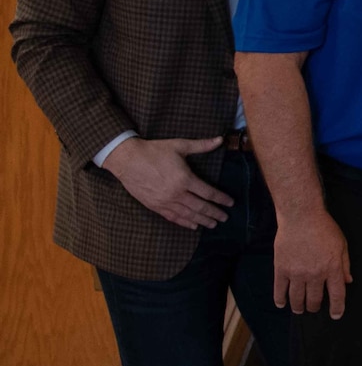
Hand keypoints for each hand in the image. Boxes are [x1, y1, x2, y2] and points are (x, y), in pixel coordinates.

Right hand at [101, 136, 233, 228]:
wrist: (126, 159)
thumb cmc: (153, 151)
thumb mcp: (179, 145)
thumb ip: (201, 145)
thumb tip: (220, 140)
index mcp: (184, 179)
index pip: (208, 193)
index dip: (221, 199)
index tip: (230, 203)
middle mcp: (176, 193)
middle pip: (200, 207)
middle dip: (214, 213)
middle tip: (225, 218)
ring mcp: (165, 201)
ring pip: (188, 214)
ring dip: (202, 220)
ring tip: (213, 224)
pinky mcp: (154, 205)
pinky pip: (172, 217)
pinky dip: (184, 222)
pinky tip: (193, 226)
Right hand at [274, 209, 350, 317]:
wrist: (300, 216)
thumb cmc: (324, 228)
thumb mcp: (342, 245)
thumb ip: (345, 265)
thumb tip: (348, 282)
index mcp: (332, 269)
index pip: (337, 295)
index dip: (337, 308)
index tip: (336, 315)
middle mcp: (315, 274)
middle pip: (315, 300)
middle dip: (315, 307)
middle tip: (314, 308)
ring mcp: (297, 273)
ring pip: (297, 298)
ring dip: (299, 307)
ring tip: (300, 310)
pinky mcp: (281, 268)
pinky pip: (280, 289)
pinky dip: (280, 299)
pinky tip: (282, 304)